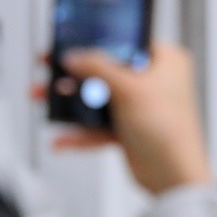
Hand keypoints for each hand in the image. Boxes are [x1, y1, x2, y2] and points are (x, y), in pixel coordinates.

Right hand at [45, 43, 211, 195]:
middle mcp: (155, 80)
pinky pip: (100, 125)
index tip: (70, 39)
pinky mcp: (131, 128)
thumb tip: (75, 56)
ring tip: (43, 98)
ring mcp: (142, 105)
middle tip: (49, 68)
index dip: (98, 39)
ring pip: (100, 97)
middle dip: (75, 73)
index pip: (127, 40)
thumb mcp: (129, 89)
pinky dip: (81, 131)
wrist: (174, 177)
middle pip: (107, 69)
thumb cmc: (168, 130)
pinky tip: (62, 138)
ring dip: (71, 102)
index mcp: (166, 60)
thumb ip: (98, 68)